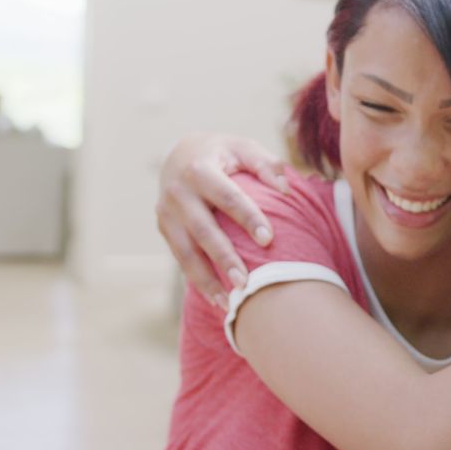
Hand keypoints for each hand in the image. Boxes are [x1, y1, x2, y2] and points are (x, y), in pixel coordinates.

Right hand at [156, 132, 289, 309]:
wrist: (178, 152)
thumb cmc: (222, 152)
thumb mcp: (243, 147)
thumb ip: (266, 163)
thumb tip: (286, 189)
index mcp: (199, 169)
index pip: (227, 196)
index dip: (247, 218)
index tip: (268, 240)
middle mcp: (177, 192)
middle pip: (203, 230)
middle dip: (223, 258)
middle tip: (245, 283)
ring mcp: (166, 212)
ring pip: (185, 252)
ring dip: (206, 279)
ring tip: (228, 303)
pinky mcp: (164, 228)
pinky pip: (180, 258)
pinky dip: (197, 279)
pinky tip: (216, 299)